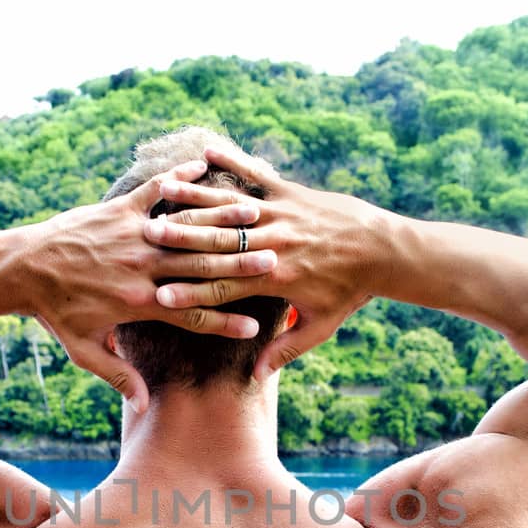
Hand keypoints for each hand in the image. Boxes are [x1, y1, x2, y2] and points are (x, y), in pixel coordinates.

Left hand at [21, 158, 278, 412]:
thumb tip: (143, 405)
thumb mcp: (84, 350)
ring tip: (255, 213)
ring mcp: (133, 234)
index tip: (256, 330)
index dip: (225, 325)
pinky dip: (178, 178)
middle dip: (239, 266)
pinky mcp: (119, 209)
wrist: (23, 267)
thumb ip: (118, 375)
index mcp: (138, 303)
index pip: (192, 317)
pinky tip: (204, 165)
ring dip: (222, 219)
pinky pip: (155, 190)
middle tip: (276, 262)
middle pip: (200, 269)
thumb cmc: (55, 312)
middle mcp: (142, 267)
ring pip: (186, 228)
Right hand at [143, 145, 393, 378]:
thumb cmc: (351, 292)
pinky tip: (206, 151)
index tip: (157, 297)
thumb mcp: (320, 327)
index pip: (223, 288)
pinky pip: (256, 173)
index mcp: (275, 279)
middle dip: (179, 241)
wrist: (383, 250)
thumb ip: (286, 350)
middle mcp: (273, 243)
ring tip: (162, 192)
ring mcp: (281, 214)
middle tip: (145, 239)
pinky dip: (232, 162)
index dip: (189, 294)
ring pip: (229, 206)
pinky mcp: (291, 192)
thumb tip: (258, 376)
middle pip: (216, 243)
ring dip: (194, 198)